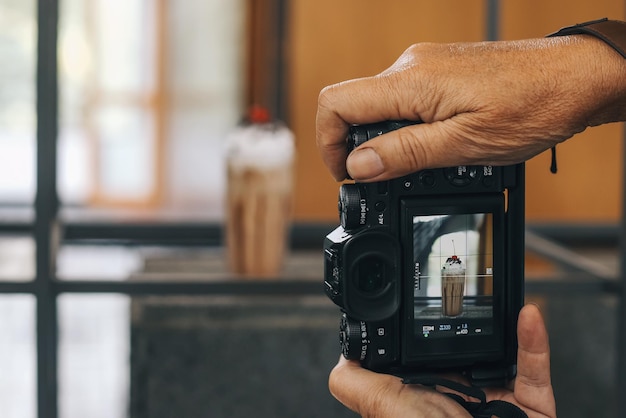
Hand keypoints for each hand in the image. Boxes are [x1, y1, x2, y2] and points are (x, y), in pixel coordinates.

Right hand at [316, 36, 625, 181]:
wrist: (574, 77)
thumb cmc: (533, 105)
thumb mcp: (464, 144)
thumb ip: (405, 153)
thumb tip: (358, 165)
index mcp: (410, 82)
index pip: (336, 104)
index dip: (328, 144)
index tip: (348, 174)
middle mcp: (411, 66)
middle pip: (353, 106)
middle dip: (360, 147)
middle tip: (387, 177)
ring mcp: (425, 65)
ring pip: (379, 105)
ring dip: (387, 139)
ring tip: (422, 161)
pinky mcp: (439, 70)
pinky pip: (404, 99)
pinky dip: (406, 126)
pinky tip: (436, 143)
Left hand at [328, 304, 556, 417]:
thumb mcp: (384, 408)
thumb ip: (359, 384)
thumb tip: (342, 358)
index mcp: (427, 395)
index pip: (428, 352)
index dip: (428, 326)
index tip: (427, 296)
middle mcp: (461, 397)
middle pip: (470, 347)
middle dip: (474, 319)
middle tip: (470, 286)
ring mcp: (497, 403)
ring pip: (505, 353)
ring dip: (507, 326)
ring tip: (498, 296)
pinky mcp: (529, 409)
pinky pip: (535, 369)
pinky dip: (534, 343)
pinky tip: (528, 316)